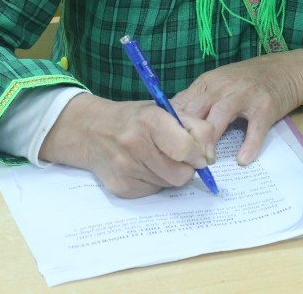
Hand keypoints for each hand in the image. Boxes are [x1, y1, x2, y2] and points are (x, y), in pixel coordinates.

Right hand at [39, 94, 217, 197]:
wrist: (92, 131)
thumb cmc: (136, 119)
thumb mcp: (166, 111)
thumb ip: (196, 127)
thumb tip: (210, 157)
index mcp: (150, 119)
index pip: (186, 148)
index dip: (198, 154)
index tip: (199, 153)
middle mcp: (135, 144)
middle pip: (181, 174)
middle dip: (187, 167)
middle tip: (179, 157)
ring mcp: (126, 168)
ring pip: (169, 185)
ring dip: (171, 174)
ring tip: (157, 158)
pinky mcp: (121, 188)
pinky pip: (154, 192)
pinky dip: (155, 182)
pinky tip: (143, 167)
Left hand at [173, 51, 302, 164]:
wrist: (286, 70)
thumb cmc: (247, 80)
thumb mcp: (218, 84)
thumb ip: (197, 100)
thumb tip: (169, 121)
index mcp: (208, 83)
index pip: (182, 104)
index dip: (170, 126)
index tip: (164, 146)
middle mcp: (224, 86)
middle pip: (198, 109)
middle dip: (187, 135)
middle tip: (182, 159)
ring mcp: (246, 94)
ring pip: (221, 114)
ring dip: (211, 139)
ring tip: (207, 161)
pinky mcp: (266, 106)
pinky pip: (256, 127)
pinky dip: (249, 144)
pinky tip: (243, 159)